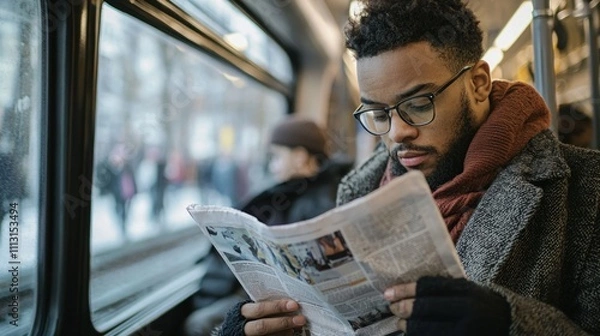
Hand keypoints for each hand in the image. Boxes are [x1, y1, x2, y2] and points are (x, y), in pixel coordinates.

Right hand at [241, 299, 306, 335]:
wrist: (242, 329)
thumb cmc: (252, 314)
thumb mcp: (255, 307)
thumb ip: (268, 305)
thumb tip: (289, 302)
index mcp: (244, 312)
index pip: (260, 309)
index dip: (277, 307)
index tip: (293, 304)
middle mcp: (245, 327)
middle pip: (263, 326)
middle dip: (283, 322)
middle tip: (300, 319)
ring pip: (268, 335)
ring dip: (285, 331)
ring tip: (297, 326)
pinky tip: (290, 333)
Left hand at [384, 276, 510, 335]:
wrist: (512, 327)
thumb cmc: (483, 306)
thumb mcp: (469, 291)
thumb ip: (444, 289)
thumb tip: (405, 290)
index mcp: (468, 292)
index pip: (429, 287)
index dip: (405, 290)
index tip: (389, 292)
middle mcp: (468, 313)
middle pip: (425, 309)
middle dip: (404, 309)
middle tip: (393, 309)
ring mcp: (466, 334)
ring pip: (426, 331)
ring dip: (409, 328)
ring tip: (401, 324)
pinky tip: (415, 334)